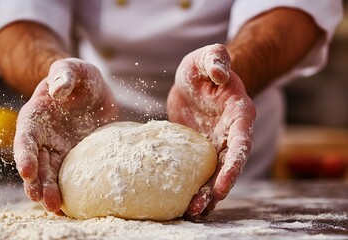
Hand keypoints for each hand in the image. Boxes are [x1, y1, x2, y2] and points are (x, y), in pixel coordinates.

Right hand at [13, 58, 116, 213]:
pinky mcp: (73, 157)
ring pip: (50, 173)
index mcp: (35, 117)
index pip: (26, 138)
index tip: (28, 171)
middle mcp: (42, 137)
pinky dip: (67, 190)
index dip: (25, 155)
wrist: (92, 90)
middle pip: (35, 162)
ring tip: (55, 208)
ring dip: (49, 191)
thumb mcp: (72, 68)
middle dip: (36, 182)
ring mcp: (57, 149)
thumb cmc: (77, 77)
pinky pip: (68, 176)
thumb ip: (64, 74)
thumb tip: (58, 91)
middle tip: (42, 200)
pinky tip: (71, 205)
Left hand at [167, 44, 255, 218]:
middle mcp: (230, 134)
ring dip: (204, 193)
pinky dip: (191, 185)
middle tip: (200, 206)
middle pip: (228, 166)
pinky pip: (197, 171)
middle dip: (217, 188)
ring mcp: (214, 145)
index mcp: (238, 115)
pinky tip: (181, 201)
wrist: (196, 81)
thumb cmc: (205, 68)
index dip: (233, 165)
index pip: (241, 143)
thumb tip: (220, 73)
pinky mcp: (198, 150)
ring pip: (213, 174)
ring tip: (190, 211)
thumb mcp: (208, 56)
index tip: (222, 186)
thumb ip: (216, 59)